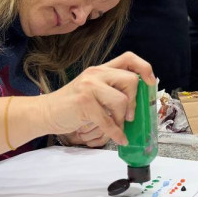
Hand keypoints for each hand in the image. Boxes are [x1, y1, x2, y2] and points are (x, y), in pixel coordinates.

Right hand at [39, 52, 154, 145]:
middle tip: (130, 116)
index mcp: (101, 70)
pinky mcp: (84, 103)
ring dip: (123, 119)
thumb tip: (138, 103)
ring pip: (122, 101)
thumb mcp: (93, 91)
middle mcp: (96, 74)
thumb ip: (111, 90)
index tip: (151, 82)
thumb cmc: (71, 105)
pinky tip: (119, 138)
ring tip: (117, 126)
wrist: (46, 112)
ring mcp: (89, 87)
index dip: (145, 68)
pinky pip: (109, 121)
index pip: (129, 58)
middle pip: (131, 80)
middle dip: (135, 101)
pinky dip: (117, 134)